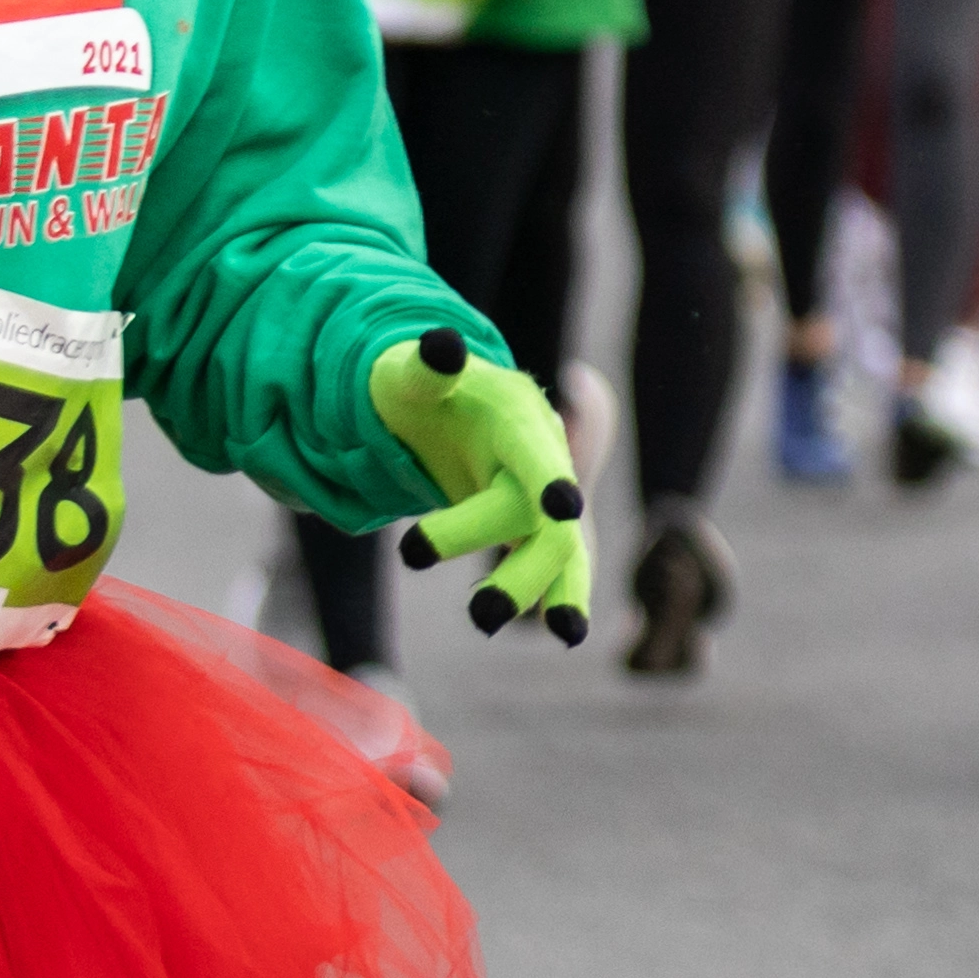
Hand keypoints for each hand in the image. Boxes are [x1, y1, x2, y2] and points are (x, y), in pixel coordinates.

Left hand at [371, 329, 593, 638]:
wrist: (444, 404)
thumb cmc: (422, 387)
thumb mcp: (411, 374)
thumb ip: (427, 367)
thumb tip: (441, 345)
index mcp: (517, 419)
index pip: (538, 454)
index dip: (551, 480)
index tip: (564, 508)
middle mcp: (540, 459)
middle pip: (542, 520)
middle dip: (520, 567)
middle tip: (478, 614)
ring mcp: (539, 496)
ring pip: (558, 550)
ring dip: (541, 590)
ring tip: (500, 629)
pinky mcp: (530, 526)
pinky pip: (556, 565)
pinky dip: (563, 596)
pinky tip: (567, 632)